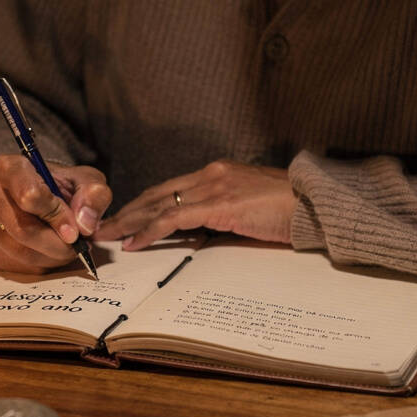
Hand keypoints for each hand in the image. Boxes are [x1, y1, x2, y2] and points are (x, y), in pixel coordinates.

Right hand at [0, 154, 111, 272]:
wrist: (37, 195)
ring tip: (67, 249)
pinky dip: (38, 265)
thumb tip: (84, 225)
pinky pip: (13, 265)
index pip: (30, 196)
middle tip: (77, 246)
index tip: (75, 230)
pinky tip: (50, 254)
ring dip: (51, 257)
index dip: (56, 217)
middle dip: (57, 244)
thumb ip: (93, 195)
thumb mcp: (85, 180)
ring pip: (19, 251)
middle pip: (23, 229)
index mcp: (10, 167)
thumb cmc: (60, 186)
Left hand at [94, 159, 296, 249]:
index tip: (126, 217)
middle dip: (128, 210)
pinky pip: (172, 219)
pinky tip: (134, 243)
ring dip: (129, 221)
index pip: (171, 189)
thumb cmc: (291, 208)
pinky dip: (149, 231)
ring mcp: (213, 187)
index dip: (145, 203)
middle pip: (157, 193)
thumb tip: (210, 231)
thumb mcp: (252, 207)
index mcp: (219, 173)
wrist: (314, 202)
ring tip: (107, 235)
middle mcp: (211, 175)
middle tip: (103, 225)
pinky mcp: (218, 204)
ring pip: (158, 205)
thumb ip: (228, 213)